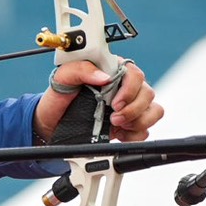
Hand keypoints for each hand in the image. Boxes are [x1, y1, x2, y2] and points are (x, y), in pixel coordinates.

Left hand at [34, 60, 162, 143]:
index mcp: (112, 71)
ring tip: (117, 126)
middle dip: (133, 109)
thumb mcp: (62, 77)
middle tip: (114, 118)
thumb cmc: (58, 97)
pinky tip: (119, 135)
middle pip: (148, 94)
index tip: (115, 103)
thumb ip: (81, 69)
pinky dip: (135, 135)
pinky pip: (145, 130)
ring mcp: (129, 107)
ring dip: (139, 121)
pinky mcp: (128, 125)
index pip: (135, 74)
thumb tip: (104, 77)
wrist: (51, 123)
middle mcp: (124, 88)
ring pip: (153, 111)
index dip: (130, 90)